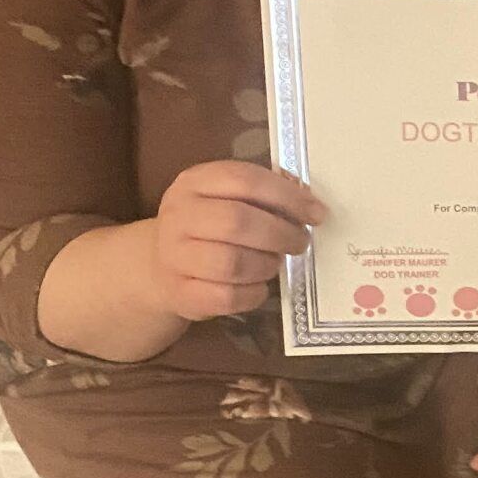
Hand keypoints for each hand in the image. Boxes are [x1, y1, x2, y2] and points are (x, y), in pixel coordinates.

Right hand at [147, 162, 323, 322]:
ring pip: (233, 263)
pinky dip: (254, 294)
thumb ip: (263, 194)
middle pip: (238, 222)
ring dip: (267, 265)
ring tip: (275, 262)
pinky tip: (260, 287)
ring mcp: (174, 256)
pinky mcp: (180, 293)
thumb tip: (309, 204)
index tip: (317, 214)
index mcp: (194, 182)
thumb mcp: (226, 198)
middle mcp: (179, 215)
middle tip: (300, 242)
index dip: (288, 197)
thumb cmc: (208, 227)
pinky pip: (228, 297)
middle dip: (281, 234)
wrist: (160, 265)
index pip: (245, 180)